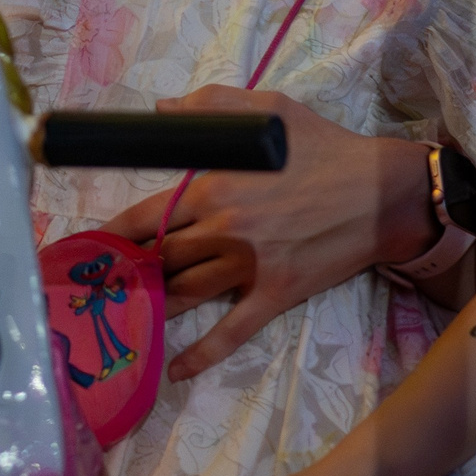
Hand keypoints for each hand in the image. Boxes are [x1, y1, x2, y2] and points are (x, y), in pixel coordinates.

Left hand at [105, 86, 432, 379]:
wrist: (382, 193)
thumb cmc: (323, 146)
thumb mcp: (268, 108)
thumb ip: (209, 106)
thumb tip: (162, 112)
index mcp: (213, 188)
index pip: (146, 216)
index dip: (114, 233)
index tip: (93, 245)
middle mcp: (223, 230)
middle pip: (161, 257)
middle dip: (131, 269)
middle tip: (106, 282)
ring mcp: (248, 266)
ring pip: (187, 292)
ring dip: (156, 303)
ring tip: (128, 312)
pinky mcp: (275, 294)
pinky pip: (231, 332)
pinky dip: (201, 353)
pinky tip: (175, 369)